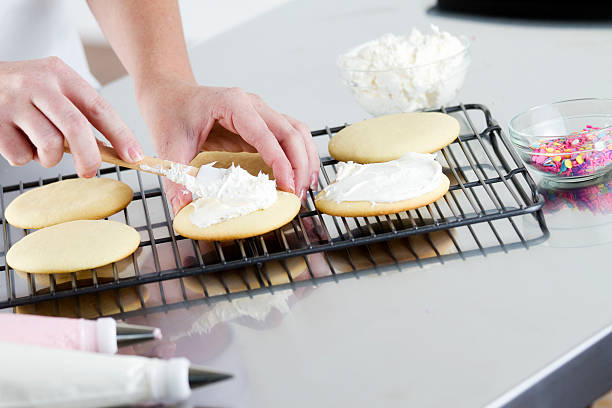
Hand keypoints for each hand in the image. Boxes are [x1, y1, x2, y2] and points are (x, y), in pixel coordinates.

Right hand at [0, 57, 142, 176]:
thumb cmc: (25, 92)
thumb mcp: (54, 90)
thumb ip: (79, 114)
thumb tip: (112, 151)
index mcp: (60, 74)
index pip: (99, 107)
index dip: (120, 135)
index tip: (134, 156)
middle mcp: (37, 85)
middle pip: (76, 127)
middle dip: (89, 156)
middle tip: (90, 171)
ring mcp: (13, 102)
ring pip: (49, 146)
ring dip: (51, 157)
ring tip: (41, 145)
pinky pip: (21, 155)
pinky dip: (24, 157)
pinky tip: (17, 139)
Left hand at [136, 78, 319, 213]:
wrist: (168, 92)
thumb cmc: (170, 112)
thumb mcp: (169, 146)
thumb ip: (176, 178)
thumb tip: (183, 208)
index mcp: (233, 104)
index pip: (266, 135)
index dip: (281, 163)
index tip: (287, 187)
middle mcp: (253, 105)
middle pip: (291, 132)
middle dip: (300, 165)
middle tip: (298, 195)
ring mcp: (260, 112)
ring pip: (297, 132)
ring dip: (306, 158)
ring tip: (305, 186)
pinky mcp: (260, 123)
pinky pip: (289, 135)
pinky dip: (299, 154)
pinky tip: (299, 175)